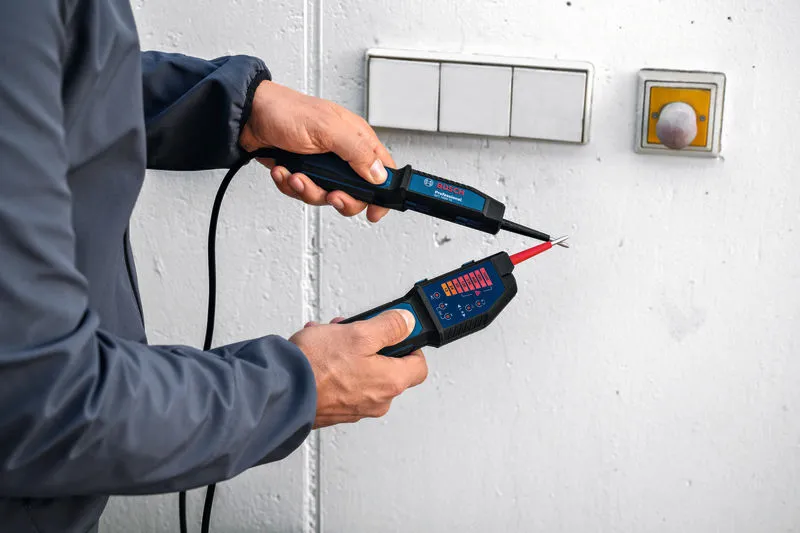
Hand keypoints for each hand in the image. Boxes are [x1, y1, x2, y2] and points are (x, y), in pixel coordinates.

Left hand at [239, 81, 393, 221]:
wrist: (248, 116)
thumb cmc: (286, 111)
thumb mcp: (327, 129)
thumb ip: (357, 152)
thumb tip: (379, 174)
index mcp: (356, 139)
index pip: (383, 171)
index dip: (383, 194)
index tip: (375, 212)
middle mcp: (342, 154)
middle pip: (356, 193)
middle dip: (340, 198)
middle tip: (330, 194)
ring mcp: (322, 166)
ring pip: (327, 196)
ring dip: (309, 190)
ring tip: (296, 176)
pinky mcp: (303, 172)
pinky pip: (304, 193)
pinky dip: (291, 186)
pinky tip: (283, 171)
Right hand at [290, 310, 427, 427]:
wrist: (280, 392)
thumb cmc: (316, 367)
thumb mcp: (359, 333)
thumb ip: (389, 327)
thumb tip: (407, 322)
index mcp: (391, 383)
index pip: (418, 365)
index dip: (409, 344)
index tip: (396, 331)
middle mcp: (377, 400)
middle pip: (387, 366)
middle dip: (370, 343)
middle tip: (354, 330)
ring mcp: (355, 407)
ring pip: (361, 370)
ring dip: (347, 350)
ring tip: (328, 337)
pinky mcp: (335, 408)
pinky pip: (343, 381)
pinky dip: (334, 365)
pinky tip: (317, 352)